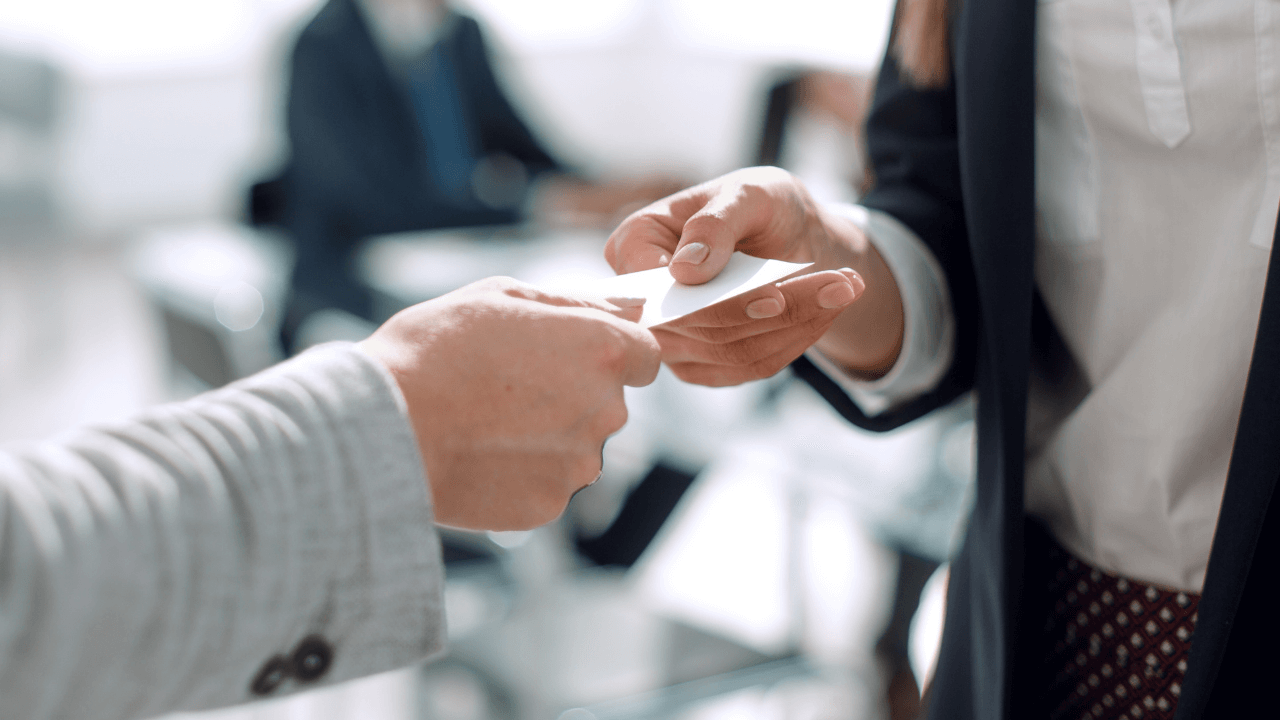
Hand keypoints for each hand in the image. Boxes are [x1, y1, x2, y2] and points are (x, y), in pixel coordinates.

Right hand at [359, 278, 660, 530]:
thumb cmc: (437, 348)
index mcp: (603, 352)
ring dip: (547, 434)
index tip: (572, 353)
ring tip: (485, 419)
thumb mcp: (503, 296)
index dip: (611, 352)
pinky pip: (548, 482)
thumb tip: (623, 309)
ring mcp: (579, 464)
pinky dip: (522, 470)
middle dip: (572, 392)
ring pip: (577, 445)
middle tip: (508, 384)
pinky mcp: (549, 505)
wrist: (384, 424)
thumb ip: (575, 303)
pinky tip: (480, 452)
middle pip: (609, 401)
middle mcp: (605, 411)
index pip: (646, 355)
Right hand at [604, 167, 902, 385]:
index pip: (655, 289)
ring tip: (847, 287)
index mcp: (636, 245)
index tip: (774, 296)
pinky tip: (829, 308)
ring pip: (731, 351)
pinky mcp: (702, 364)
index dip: (709, 300)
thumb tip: (684, 271)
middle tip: (841, 284)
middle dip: (776, 310)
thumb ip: (715, 223)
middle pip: (700, 326)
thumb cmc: (758, 203)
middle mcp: (644, 300)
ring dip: (799, 324)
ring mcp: (671, 338)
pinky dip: (796, 340)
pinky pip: (748, 367)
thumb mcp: (749, 193)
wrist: (786, 235)